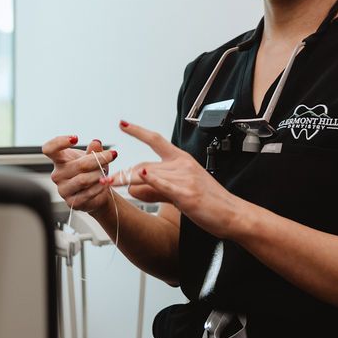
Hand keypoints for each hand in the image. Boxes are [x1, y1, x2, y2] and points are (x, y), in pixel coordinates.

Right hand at [42, 135, 117, 218]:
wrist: (98, 191)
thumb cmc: (92, 171)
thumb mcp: (94, 157)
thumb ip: (94, 150)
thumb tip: (96, 142)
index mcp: (59, 160)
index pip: (49, 149)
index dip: (59, 142)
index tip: (75, 138)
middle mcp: (58, 174)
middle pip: (78, 165)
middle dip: (98, 159)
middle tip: (111, 156)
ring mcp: (63, 189)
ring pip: (83, 180)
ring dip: (99, 175)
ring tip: (107, 173)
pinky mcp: (72, 202)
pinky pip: (87, 193)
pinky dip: (100, 187)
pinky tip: (106, 183)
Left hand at [104, 120, 243, 238]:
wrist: (233, 214)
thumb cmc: (209, 203)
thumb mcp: (180, 190)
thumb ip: (156, 188)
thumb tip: (133, 187)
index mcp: (182, 160)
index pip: (156, 140)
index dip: (137, 131)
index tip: (122, 123)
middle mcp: (182, 165)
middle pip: (144, 164)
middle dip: (121, 173)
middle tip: (104, 180)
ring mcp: (184, 178)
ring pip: (147, 175)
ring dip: (124, 181)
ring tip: (108, 185)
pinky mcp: (186, 193)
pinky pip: (164, 184)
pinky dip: (152, 179)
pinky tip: (141, 176)